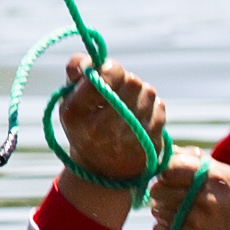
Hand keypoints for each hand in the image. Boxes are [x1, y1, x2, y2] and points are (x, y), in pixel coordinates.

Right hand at [50, 61, 172, 209]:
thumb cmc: (84, 125)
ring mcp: (129, 139)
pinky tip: (138, 118)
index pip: (106, 75)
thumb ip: (76, 69)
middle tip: (119, 91)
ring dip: (140, 93)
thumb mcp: (70, 99)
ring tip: (128, 105)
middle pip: (132, 82)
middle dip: (127, 81)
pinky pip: (159, 108)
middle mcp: (102, 128)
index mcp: (77, 113)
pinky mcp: (150, 145)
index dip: (111, 69)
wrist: (101, 171)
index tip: (109, 73)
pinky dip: (151, 108)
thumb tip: (94, 59)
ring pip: (148, 93)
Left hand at [163, 163, 229, 229]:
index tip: (169, 176)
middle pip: (158, 189)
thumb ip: (198, 160)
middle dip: (160, 191)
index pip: (170, 168)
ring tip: (182, 213)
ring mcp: (197, 224)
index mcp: (216, 178)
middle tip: (170, 195)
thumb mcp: (229, 178)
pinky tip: (183, 228)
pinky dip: (165, 229)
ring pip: (157, 210)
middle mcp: (206, 200)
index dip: (164, 172)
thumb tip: (168, 151)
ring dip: (162, 211)